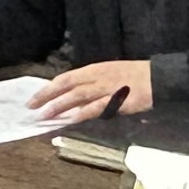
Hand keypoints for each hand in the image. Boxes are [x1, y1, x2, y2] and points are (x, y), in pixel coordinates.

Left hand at [32, 57, 156, 122]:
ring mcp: (106, 88)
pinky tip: (70, 119)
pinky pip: (96, 107)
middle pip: (66, 85)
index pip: (66, 78)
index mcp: (94, 69)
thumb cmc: (134, 76)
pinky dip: (82, 113)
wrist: (157, 77)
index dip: (49, 88)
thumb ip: (93, 84)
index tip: (35, 97)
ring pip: (77, 95)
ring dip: (60, 105)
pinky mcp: (116, 100)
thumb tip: (74, 97)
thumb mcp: (110, 74)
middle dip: (47, 96)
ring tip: (45, 115)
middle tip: (31, 107)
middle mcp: (96, 76)